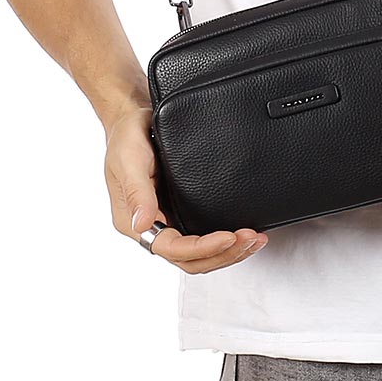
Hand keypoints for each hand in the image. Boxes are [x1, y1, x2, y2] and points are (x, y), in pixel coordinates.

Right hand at [104, 103, 267, 270]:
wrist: (133, 120)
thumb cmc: (126, 138)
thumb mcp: (129, 161)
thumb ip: (137, 193)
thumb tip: (142, 224)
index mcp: (134, 222)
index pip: (172, 249)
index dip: (203, 248)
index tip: (229, 237)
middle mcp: (152, 227)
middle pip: (191, 260)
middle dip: (224, 254)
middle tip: (250, 239)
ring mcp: (168, 222)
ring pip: (200, 255)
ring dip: (229, 252)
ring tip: (254, 240)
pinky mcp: (181, 213)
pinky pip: (204, 238)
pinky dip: (227, 242)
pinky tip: (244, 234)